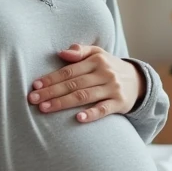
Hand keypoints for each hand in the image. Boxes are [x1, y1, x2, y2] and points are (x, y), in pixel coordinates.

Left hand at [28, 44, 144, 123]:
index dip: (51, 78)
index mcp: (96, 60)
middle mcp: (104, 73)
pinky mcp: (119, 103)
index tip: (35, 86)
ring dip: (63, 103)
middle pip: (73, 84)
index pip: (69, 70)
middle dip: (52, 92)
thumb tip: (61, 52)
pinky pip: (104, 109)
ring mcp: (112, 88)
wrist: (138, 81)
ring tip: (46, 108)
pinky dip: (91, 114)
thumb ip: (80, 51)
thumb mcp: (98, 54)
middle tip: (33, 100)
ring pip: (84, 96)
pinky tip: (78, 119)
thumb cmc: (109, 67)